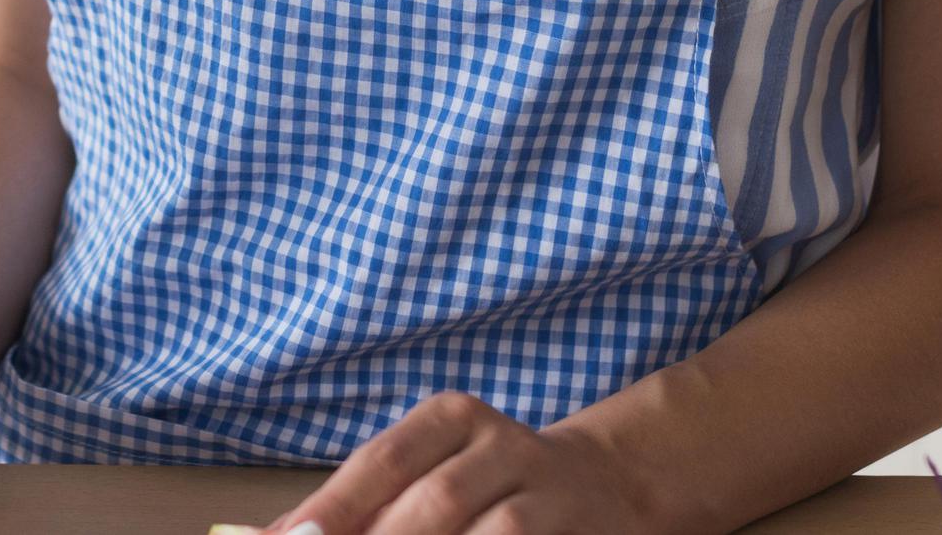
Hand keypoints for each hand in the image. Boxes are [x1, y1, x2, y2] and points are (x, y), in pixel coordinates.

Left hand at [259, 395, 651, 534]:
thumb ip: (362, 506)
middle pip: (431, 501)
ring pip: (488, 533)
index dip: (334, 507)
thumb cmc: (486, 485)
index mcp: (449, 418)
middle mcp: (501, 442)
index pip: (382, 461)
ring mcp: (548, 487)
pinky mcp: (581, 527)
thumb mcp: (428, 475)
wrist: (607, 483)